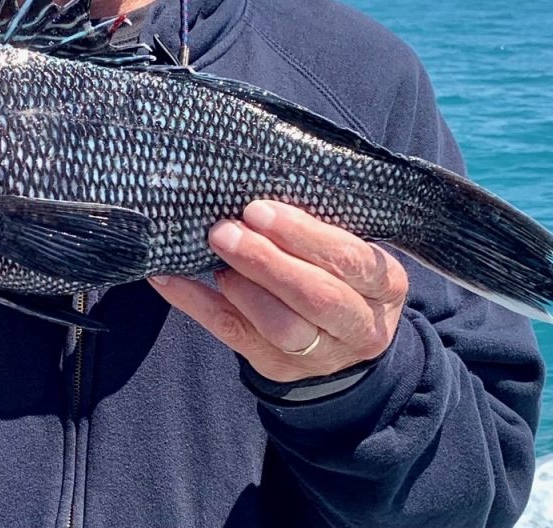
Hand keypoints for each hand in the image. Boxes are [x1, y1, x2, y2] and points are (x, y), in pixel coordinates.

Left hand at [150, 200, 407, 382]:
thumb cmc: (342, 271)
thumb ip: (321, 224)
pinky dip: (196, 304)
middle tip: (225, 230)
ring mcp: (320, 354)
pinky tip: (168, 277)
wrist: (346, 341)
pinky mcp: (277, 368)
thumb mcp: (352, 246)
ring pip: (281, 327)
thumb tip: (255, 185)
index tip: (259, 210)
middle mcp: (359, 325)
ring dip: (241, 287)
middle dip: (266, 261)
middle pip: (315, 297)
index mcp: (383, 284)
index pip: (349, 260)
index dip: (304, 236)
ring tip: (212, 253)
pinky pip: (234, 335)